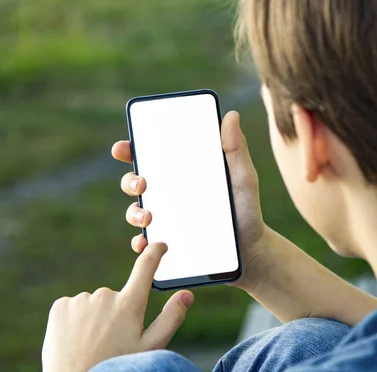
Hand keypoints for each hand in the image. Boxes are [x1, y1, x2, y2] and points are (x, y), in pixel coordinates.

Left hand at [37, 243, 193, 371]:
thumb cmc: (117, 369)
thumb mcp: (149, 348)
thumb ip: (171, 318)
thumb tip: (187, 294)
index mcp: (130, 304)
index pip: (146, 267)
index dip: (155, 253)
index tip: (159, 245)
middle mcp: (105, 295)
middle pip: (116, 298)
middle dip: (116, 314)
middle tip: (111, 342)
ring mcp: (81, 299)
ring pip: (93, 304)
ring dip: (94, 319)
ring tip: (91, 346)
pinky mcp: (60, 306)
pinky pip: (73, 307)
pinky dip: (75, 321)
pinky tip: (75, 341)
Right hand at [112, 111, 267, 288]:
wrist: (253, 252)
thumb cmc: (247, 210)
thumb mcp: (243, 179)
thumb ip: (236, 150)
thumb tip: (231, 115)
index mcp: (183, 174)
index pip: (151, 157)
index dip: (131, 149)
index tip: (123, 148)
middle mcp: (169, 196)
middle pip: (136, 183)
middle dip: (129, 181)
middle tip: (140, 184)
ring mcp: (166, 221)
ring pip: (136, 213)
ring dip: (134, 213)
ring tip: (148, 217)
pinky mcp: (168, 245)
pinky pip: (146, 244)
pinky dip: (141, 244)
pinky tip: (146, 243)